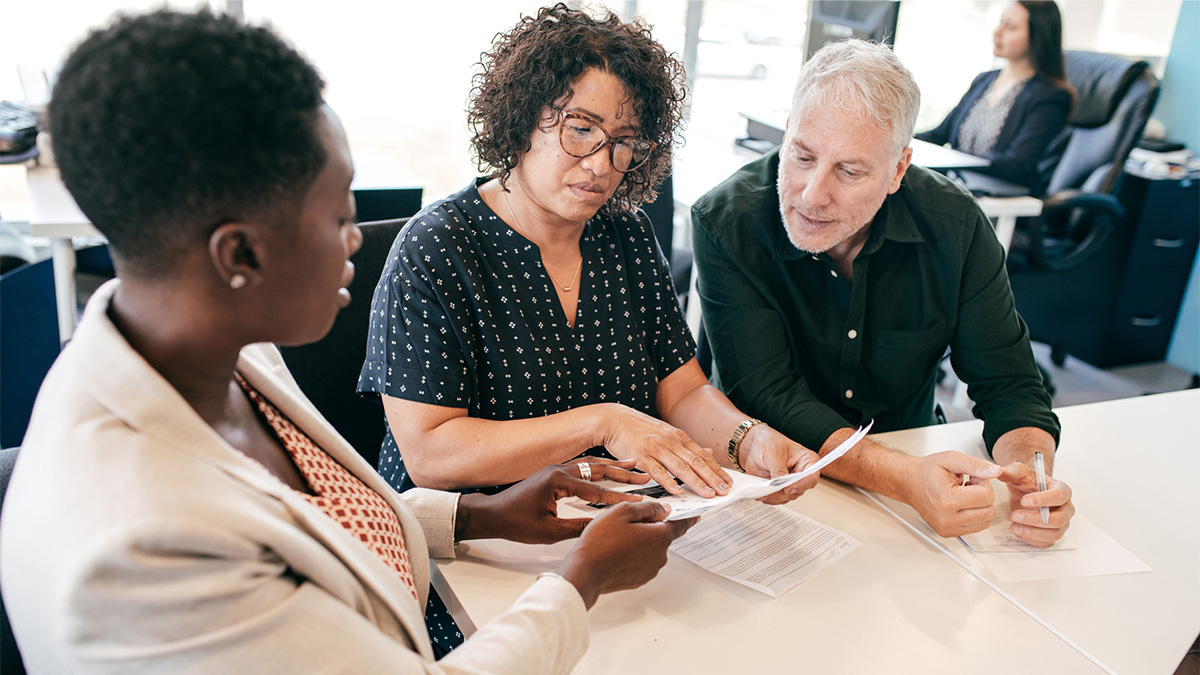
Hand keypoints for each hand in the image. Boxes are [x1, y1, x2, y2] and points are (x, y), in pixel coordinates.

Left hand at [456, 460, 648, 543]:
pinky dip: (599, 467)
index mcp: (557, 481)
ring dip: (613, 466)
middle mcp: (558, 470)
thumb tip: (603, 528)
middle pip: (598, 469)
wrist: (492, 514)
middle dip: (623, 473)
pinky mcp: (554, 473)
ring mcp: (556, 469)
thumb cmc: (515, 522)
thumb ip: (578, 528)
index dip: (620, 498)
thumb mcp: (549, 532)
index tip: (639, 502)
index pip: (596, 490)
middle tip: (644, 475)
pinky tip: (609, 469)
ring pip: (591, 464)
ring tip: (633, 465)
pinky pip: (582, 466)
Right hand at [555, 501, 696, 607]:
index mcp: (659, 537)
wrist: (586, 571)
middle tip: (627, 521)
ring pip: (649, 548)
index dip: (687, 517)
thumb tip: (663, 509)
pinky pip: (641, 561)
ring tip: (616, 537)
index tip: (695, 515)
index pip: (680, 525)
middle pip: (661, 535)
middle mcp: (659, 556)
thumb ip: (648, 507)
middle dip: (649, 527)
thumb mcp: (623, 511)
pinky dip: (633, 554)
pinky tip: (615, 550)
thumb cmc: (601, 541)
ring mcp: (650, 569)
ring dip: (639, 541)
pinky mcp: (639, 579)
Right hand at [599, 403, 730, 497]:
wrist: (613, 420)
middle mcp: (670, 442)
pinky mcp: (641, 456)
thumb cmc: (638, 429)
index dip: (716, 470)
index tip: (728, 482)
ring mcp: (656, 448)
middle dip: (712, 478)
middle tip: (724, 491)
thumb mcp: (667, 433)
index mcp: (678, 437)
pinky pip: (657, 471)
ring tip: (708, 494)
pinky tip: (677, 491)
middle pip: (696, 462)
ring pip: (680, 467)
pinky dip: (668, 482)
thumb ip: (686, 445)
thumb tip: (708, 453)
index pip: (702, 455)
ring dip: (696, 482)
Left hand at [739, 424, 820, 504]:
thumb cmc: (769, 442)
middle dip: (783, 493)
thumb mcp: (774, 453)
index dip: (801, 485)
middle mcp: (801, 474)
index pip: (811, 477)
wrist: (755, 446)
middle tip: (769, 491)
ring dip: (774, 497)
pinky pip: (778, 499)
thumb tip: (780, 485)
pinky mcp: (780, 489)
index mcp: (807, 460)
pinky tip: (761, 493)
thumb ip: (778, 470)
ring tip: (762, 492)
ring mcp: (791, 483)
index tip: (787, 488)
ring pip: (787, 497)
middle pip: (798, 490)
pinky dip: (769, 498)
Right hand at [907, 452, 1002, 537]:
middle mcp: (947, 518)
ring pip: (984, 522)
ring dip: (979, 508)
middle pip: (988, 512)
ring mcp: (947, 528)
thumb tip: (995, 471)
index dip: (983, 483)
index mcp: (948, 500)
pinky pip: (974, 528)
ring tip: (965, 496)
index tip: (972, 478)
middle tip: (969, 486)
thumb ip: (975, 465)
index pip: (987, 497)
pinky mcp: (947, 533)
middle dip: (983, 496)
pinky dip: (973, 516)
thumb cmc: (926, 471)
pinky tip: (961, 505)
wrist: (908, 482)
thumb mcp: (951, 460)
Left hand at [996, 461, 1073, 547]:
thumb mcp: (1018, 472)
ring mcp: (1061, 523)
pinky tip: (1018, 532)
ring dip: (1032, 532)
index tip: (1024, 500)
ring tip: (1013, 526)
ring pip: (1054, 534)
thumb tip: (998, 471)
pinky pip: (1046, 542)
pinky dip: (1031, 539)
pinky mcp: (1052, 533)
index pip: (1059, 496)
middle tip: (1014, 515)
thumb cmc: (1028, 481)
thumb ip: (1010, 472)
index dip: (1042, 500)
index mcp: (1062, 489)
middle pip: (1058, 519)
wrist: (1026, 490)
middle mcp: (1066, 507)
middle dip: (1035, 519)